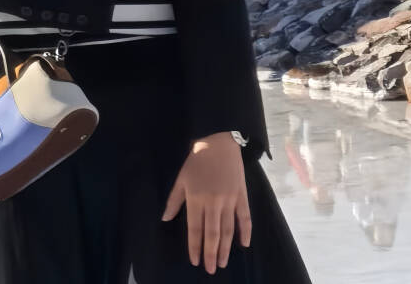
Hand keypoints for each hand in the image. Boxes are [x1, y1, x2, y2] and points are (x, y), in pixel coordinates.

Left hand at [162, 132, 250, 273]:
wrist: (219, 142)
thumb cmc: (197, 160)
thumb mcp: (181, 178)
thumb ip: (174, 200)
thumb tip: (165, 218)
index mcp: (196, 199)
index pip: (195, 229)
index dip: (195, 246)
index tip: (195, 261)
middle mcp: (213, 203)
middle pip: (213, 234)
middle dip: (211, 253)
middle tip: (211, 269)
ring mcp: (229, 200)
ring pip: (228, 230)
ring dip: (225, 248)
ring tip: (223, 262)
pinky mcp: (242, 196)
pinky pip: (245, 218)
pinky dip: (245, 232)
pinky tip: (244, 244)